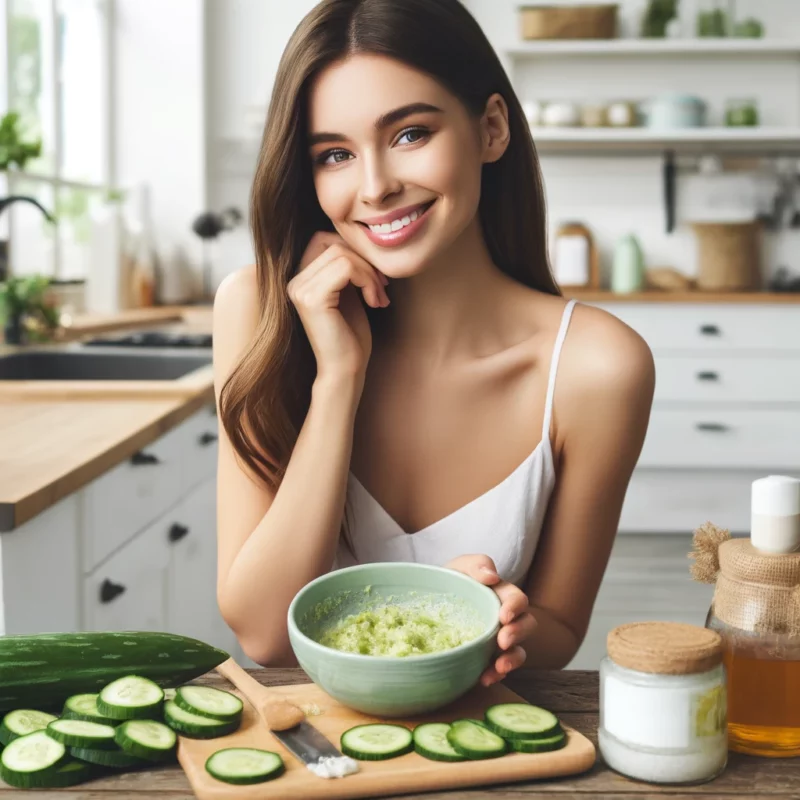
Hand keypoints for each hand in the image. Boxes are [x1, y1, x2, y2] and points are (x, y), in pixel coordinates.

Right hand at [288, 232, 389, 380]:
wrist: (345, 372)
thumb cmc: (351, 338)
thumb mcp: (349, 295)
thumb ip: (347, 269)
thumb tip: (360, 242)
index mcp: (301, 280)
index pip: (325, 239)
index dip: (354, 251)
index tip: (375, 277)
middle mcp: (295, 282)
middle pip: (334, 242)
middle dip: (365, 261)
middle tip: (383, 287)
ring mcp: (300, 289)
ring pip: (343, 254)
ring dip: (370, 273)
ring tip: (379, 297)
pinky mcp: (312, 299)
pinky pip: (347, 268)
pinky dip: (368, 280)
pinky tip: (375, 302)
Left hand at [445, 554, 536, 686]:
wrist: (429, 602)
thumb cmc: (450, 582)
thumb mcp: (460, 567)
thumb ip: (477, 565)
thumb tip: (492, 577)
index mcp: (502, 595)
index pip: (519, 599)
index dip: (516, 608)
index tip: (504, 616)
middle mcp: (505, 619)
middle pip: (527, 625)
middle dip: (518, 634)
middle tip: (502, 641)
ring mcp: (499, 640)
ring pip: (518, 651)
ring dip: (512, 660)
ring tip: (498, 666)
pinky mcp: (489, 659)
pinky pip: (500, 670)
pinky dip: (495, 675)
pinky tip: (484, 678)